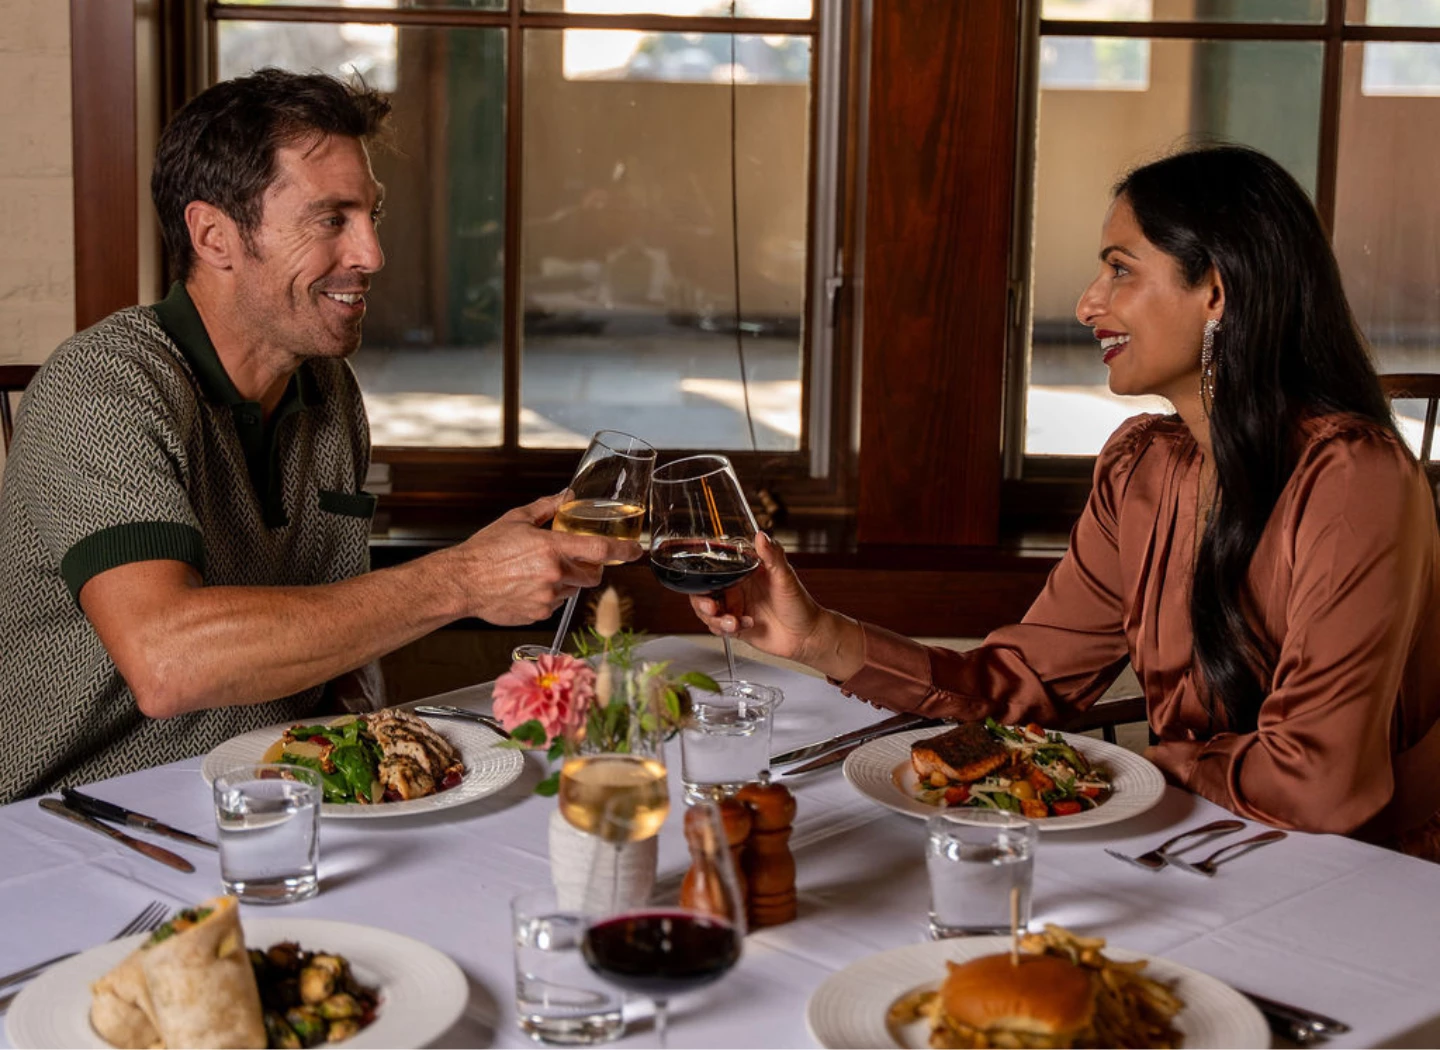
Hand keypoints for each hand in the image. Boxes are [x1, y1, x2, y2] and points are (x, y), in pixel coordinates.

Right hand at [449, 493, 641, 624]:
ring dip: (566, 582)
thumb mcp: (517, 520)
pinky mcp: (539, 613)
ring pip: (573, 590)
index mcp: (551, 547)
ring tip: (538, 573)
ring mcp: (548, 597)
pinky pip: (556, 605)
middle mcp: (554, 573)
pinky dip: (550, 596)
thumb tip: (567, 496)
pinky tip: (528, 587)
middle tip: (576, 561)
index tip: (635, 551)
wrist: (462, 582)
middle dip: (591, 568)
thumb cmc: (485, 550)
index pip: (600, 549)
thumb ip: (547, 507)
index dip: (623, 550)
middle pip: (593, 575)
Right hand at [688, 532, 855, 673]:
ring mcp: (736, 609)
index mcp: (745, 573)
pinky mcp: (737, 628)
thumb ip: (773, 556)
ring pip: (708, 614)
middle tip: (712, 608)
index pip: (715, 570)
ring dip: (716, 619)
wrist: (807, 636)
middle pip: (704, 593)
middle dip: (702, 602)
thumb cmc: (800, 605)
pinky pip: (718, 629)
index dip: (703, 576)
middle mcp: (737, 590)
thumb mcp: (786, 578)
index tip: (703, 581)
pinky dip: (725, 629)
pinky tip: (744, 626)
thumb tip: (761, 535)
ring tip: (734, 622)